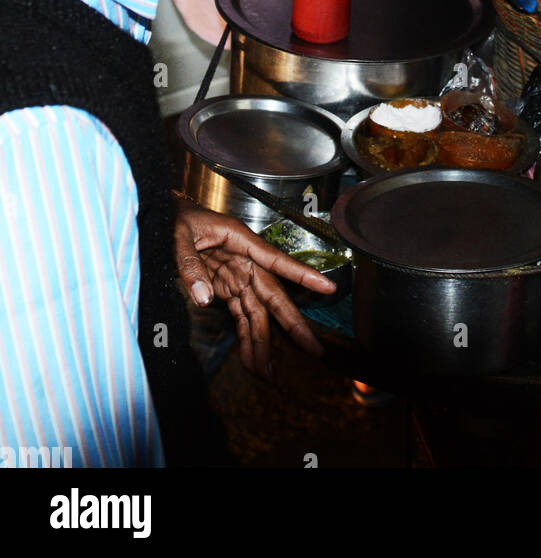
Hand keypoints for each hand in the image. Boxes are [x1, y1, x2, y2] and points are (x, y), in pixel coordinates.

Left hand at [172, 197, 336, 378]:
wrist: (161, 218)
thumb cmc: (174, 219)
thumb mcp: (177, 236)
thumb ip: (189, 265)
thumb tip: (204, 298)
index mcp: (240, 240)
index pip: (275, 260)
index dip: (302, 275)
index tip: (327, 288)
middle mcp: (245, 260)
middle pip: (272, 295)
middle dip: (291, 324)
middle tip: (313, 350)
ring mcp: (235, 275)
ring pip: (257, 312)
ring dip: (261, 342)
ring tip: (267, 374)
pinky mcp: (224, 287)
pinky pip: (239, 315)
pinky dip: (244, 337)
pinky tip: (250, 361)